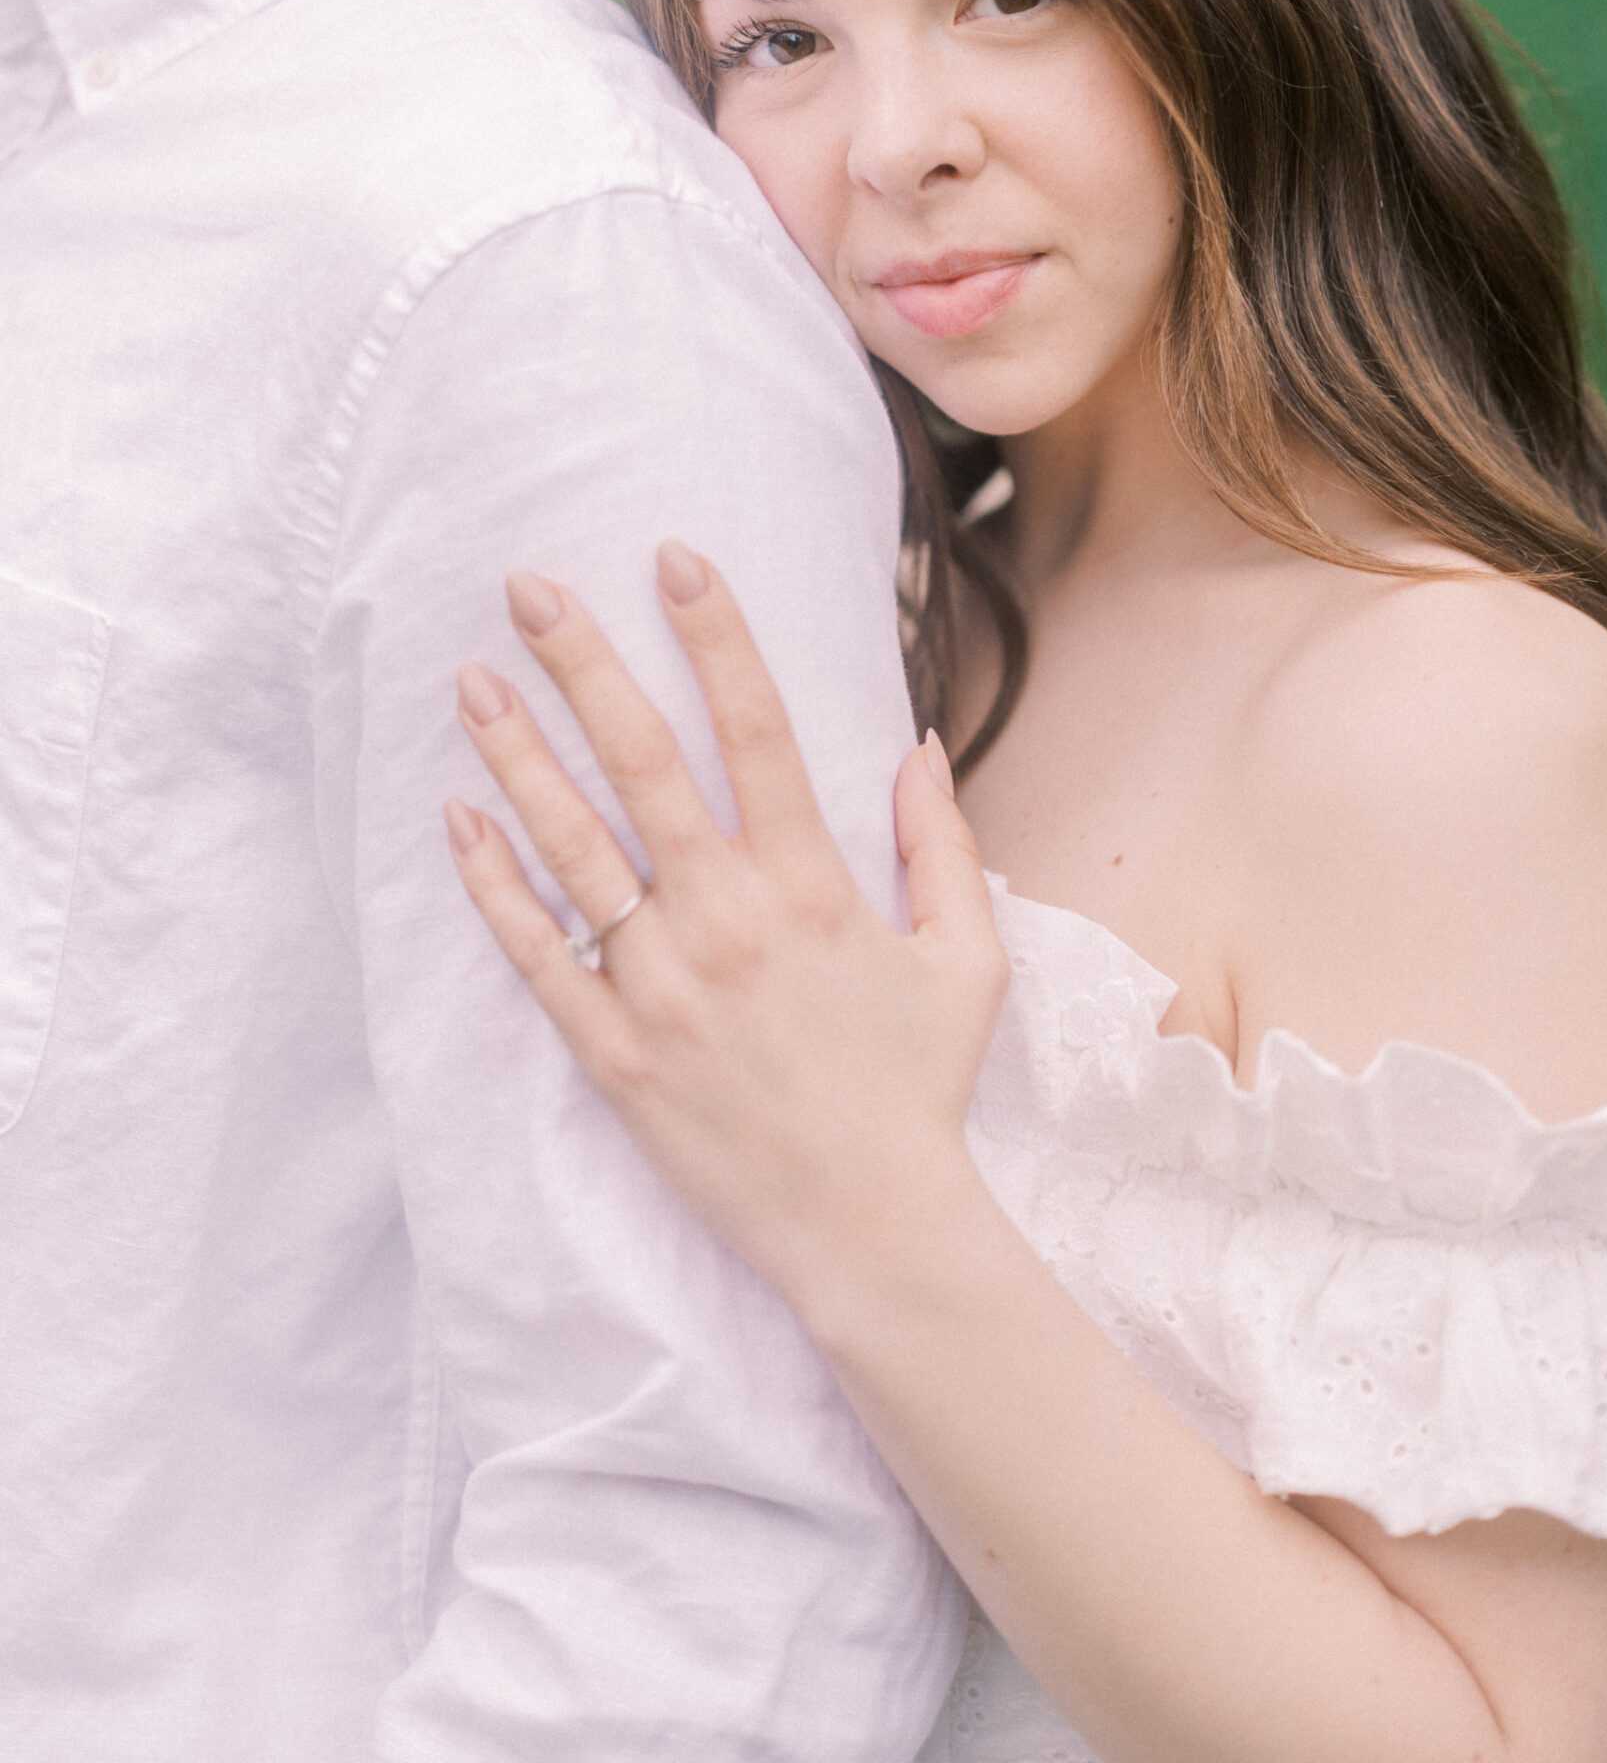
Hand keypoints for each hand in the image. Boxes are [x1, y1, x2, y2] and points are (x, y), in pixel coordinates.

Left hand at [444, 544, 1009, 1318]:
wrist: (870, 1231)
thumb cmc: (920, 1090)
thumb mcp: (967, 959)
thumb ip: (943, 845)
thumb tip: (915, 746)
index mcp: (812, 888)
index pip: (756, 728)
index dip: (716, 634)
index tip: (675, 556)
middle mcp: (727, 923)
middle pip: (642, 764)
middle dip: (583, 664)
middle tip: (529, 586)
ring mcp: (663, 989)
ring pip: (575, 848)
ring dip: (518, 756)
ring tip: (471, 679)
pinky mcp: (615, 1057)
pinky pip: (540, 959)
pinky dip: (496, 889)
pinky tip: (459, 822)